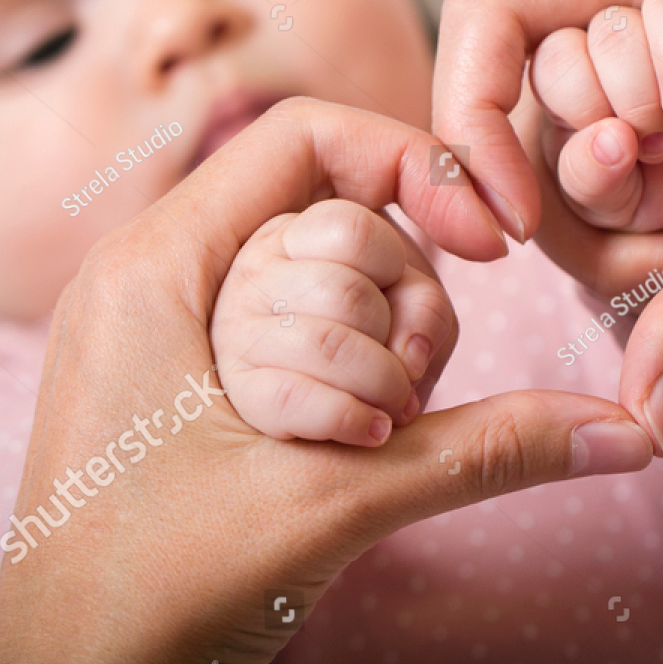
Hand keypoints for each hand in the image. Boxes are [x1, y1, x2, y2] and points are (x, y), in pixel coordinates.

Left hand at [0, 98, 652, 663]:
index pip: (305, 137)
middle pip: (331, 214)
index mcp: (156, 265)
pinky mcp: (190, 381)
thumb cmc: (153, 597)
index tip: (490, 243)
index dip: (413, 166)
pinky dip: (348, 377)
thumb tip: (628, 432)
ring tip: (369, 440)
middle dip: (399, 298)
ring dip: (376, 353)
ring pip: (324, 281)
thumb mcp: (331, 505)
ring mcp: (169, 330)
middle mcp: (155, 276)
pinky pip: (298, 337)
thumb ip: (482, 452)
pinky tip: (356, 444)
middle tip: (405, 401)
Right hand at [212, 198, 455, 444]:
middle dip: (395, 340)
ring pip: (326, 345)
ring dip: (382, 384)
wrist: (315, 411)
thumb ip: (424, 310)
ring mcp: (238, 330)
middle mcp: (255, 272)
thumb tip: (409, 359)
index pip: (355, 232)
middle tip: (404, 371)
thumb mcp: (408, 305)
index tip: (397, 298)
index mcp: (296, 234)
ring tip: (395, 403)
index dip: (394, 270)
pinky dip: (350, 419)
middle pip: (348, 293)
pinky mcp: (238, 389)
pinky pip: (294, 400)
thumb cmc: (372, 339)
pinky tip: (374, 431)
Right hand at [434, 0, 662, 454]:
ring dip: (627, 193)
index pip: (487, 15)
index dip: (473, 119)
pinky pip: (606, 163)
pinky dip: (644, 209)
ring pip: (565, 134)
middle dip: (594, 165)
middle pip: (525, 91)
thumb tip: (641, 419)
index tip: (514, 220)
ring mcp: (662, 45)